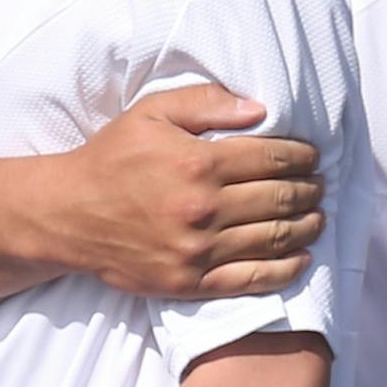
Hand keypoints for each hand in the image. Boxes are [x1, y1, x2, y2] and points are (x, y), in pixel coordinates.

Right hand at [56, 85, 324, 297]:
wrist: (67, 215)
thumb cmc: (110, 158)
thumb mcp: (150, 113)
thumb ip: (206, 103)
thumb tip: (259, 108)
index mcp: (198, 162)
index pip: (273, 158)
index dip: (302, 157)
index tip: (312, 157)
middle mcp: (203, 208)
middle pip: (280, 198)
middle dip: (309, 190)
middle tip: (319, 186)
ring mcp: (197, 250)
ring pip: (273, 238)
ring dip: (305, 227)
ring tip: (316, 217)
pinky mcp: (190, 282)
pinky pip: (251, 278)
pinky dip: (285, 269)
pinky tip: (300, 259)